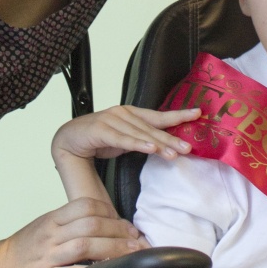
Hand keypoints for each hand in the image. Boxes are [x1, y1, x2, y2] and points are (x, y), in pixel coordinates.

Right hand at [0, 198, 146, 267]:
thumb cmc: (21, 250)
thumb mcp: (45, 226)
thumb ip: (70, 223)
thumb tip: (105, 224)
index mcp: (52, 219)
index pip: (86, 205)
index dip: (111, 213)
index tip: (126, 225)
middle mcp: (50, 235)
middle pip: (91, 224)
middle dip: (119, 232)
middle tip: (136, 240)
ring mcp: (46, 256)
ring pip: (84, 245)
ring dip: (111, 249)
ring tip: (129, 254)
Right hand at [52, 105, 201, 162]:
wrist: (68, 140)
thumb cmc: (97, 139)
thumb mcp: (125, 139)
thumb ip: (142, 139)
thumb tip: (164, 146)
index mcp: (131, 113)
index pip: (159, 116)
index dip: (178, 115)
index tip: (198, 113)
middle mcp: (123, 114)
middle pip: (152, 128)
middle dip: (171, 138)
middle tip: (188, 147)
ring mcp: (111, 120)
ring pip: (140, 134)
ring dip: (158, 144)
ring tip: (174, 154)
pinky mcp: (101, 130)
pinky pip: (123, 139)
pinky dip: (138, 144)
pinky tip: (150, 148)